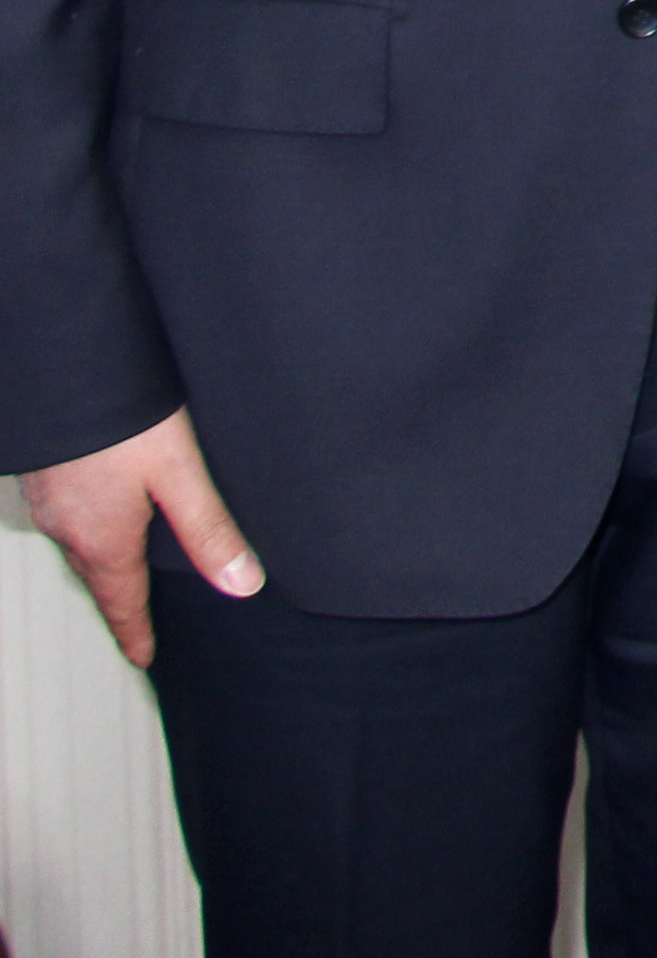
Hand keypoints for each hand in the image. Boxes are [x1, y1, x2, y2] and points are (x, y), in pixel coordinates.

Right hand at [18, 407, 258, 667]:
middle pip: (96, 575)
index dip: (135, 631)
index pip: (121, 601)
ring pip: (77, 542)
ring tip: (122, 569)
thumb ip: (210, 529)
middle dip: (116, 598)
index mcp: (102, 538)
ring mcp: (49, 500)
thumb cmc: (121, 418)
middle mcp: (67, 526)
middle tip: (133, 617)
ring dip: (99, 561)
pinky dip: (84, 526)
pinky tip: (99, 510)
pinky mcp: (43, 471)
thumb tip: (242, 583)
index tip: (142, 657)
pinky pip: (66, 515)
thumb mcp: (180, 474)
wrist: (66, 369)